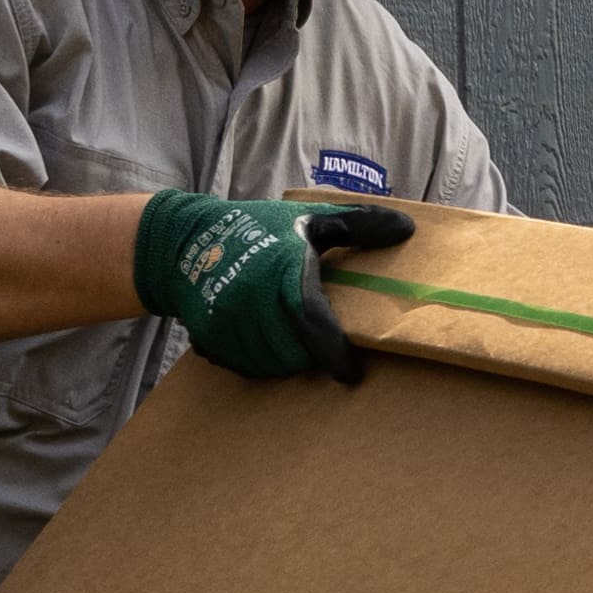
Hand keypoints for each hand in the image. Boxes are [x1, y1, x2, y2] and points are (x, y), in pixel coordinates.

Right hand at [134, 188, 415, 385]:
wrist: (186, 242)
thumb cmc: (256, 229)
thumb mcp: (308, 219)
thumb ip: (358, 226)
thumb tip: (407, 228)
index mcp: (284, 279)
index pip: (316, 329)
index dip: (337, 357)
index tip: (351, 373)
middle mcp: (254, 308)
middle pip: (295, 356)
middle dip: (309, 352)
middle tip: (314, 337)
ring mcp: (228, 327)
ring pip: (270, 366)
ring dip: (284, 357)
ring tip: (287, 333)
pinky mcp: (210, 342)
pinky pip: (244, 367)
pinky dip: (257, 359)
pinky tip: (260, 337)